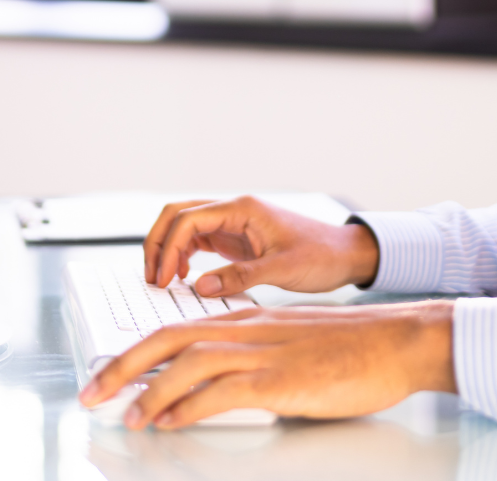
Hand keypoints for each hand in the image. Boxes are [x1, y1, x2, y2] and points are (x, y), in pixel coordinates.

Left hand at [78, 301, 455, 428]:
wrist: (397, 341)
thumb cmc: (355, 348)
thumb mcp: (293, 347)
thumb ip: (257, 362)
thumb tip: (229, 395)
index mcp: (247, 320)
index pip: (176, 329)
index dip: (137, 352)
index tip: (111, 374)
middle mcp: (247, 329)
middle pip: (167, 338)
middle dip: (122, 367)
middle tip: (90, 393)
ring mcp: (262, 352)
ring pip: (187, 362)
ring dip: (149, 390)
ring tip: (127, 417)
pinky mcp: (279, 379)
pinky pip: (222, 390)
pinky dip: (188, 406)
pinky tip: (170, 422)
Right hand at [144, 196, 379, 296]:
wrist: (344, 255)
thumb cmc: (321, 256)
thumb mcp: (283, 269)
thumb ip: (242, 277)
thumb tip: (201, 287)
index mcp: (242, 209)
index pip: (189, 219)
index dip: (169, 248)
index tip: (164, 279)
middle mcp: (233, 211)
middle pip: (178, 215)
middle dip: (158, 243)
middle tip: (152, 277)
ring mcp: (232, 224)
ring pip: (184, 227)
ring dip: (167, 249)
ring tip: (162, 281)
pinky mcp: (235, 238)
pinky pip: (197, 241)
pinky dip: (183, 256)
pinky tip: (183, 278)